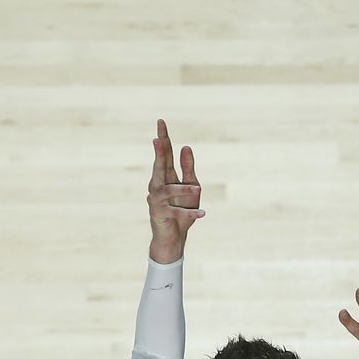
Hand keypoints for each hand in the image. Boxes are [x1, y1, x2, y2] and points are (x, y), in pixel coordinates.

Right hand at [147, 119, 204, 262]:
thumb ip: (188, 168)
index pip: (164, 155)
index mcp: (165, 177)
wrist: (173, 237)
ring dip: (183, 190)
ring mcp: (156, 200)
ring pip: (169, 191)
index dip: (163, 139)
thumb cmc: (181, 209)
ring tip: (198, 189)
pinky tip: (203, 214)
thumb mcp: (190, 186)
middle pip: (159, 167)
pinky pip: (176, 213)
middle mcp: (157, 186)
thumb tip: (186, 146)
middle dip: (159, 153)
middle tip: (158, 139)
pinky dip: (190, 214)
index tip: (161, 121)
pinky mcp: (160, 215)